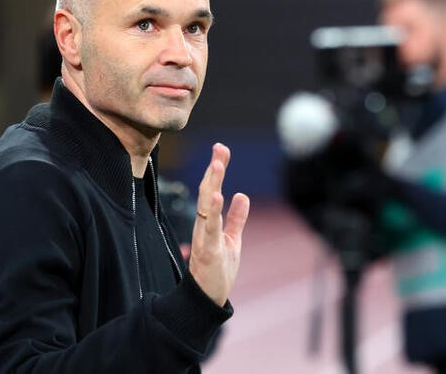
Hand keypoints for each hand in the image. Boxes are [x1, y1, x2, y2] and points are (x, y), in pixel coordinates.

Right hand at [188, 143, 249, 305]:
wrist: (208, 298)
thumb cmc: (218, 270)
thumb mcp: (232, 239)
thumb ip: (236, 218)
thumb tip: (242, 195)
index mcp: (210, 221)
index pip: (212, 190)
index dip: (216, 169)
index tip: (221, 149)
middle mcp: (204, 225)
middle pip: (207, 192)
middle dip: (213, 170)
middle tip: (219, 148)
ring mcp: (204, 236)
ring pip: (206, 205)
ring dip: (212, 184)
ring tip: (217, 165)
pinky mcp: (208, 249)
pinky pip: (210, 227)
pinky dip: (212, 211)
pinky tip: (216, 196)